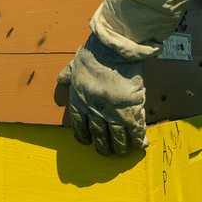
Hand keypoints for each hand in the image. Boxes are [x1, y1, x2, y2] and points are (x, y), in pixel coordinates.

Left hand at [57, 34, 147, 156]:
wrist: (114, 49)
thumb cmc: (94, 53)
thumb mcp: (75, 63)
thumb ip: (68, 74)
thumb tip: (61, 79)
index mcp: (79, 101)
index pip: (79, 126)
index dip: (83, 136)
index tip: (87, 142)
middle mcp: (94, 111)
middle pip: (98, 135)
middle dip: (103, 146)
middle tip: (107, 152)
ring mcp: (113, 112)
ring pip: (116, 137)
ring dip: (120, 147)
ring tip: (122, 153)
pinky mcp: (131, 110)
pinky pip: (135, 130)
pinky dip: (138, 139)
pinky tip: (140, 145)